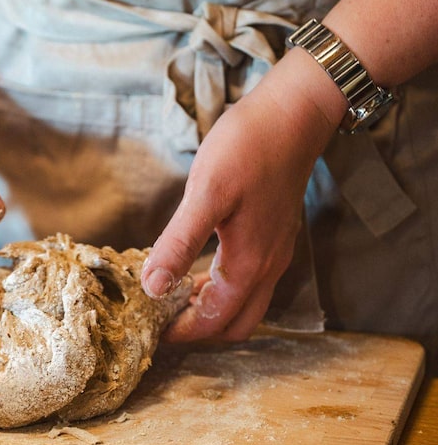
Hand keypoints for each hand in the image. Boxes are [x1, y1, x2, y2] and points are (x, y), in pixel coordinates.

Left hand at [141, 54, 342, 342]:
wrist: (294, 113)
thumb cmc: (249, 147)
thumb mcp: (206, 194)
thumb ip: (178, 244)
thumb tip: (151, 287)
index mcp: (249, 264)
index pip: (214, 321)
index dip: (181, 332)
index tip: (150, 329)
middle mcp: (267, 266)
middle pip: (235, 322)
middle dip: (200, 328)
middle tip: (161, 317)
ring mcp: (274, 250)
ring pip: (244, 301)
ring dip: (211, 306)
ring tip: (171, 294)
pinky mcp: (273, 233)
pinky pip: (249, 278)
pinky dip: (222, 285)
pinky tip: (196, 265)